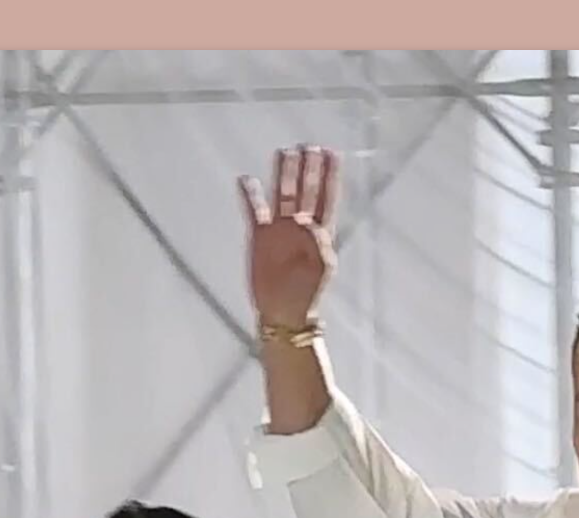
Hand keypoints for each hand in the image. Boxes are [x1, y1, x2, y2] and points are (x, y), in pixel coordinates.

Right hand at [237, 146, 339, 326]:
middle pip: (304, 189)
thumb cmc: (308, 291)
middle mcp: (300, 225)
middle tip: (307, 145)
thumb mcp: (320, 268)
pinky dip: (249, 195)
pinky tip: (246, 179)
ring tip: (283, 152)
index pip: (326, 196)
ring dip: (282, 174)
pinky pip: (254, 210)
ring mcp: (279, 229)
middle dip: (306, 168)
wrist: (284, 311)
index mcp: (321, 231)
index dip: (330, 174)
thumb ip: (318, 244)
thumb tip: (306, 223)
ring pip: (280, 194)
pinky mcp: (260, 236)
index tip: (332, 152)